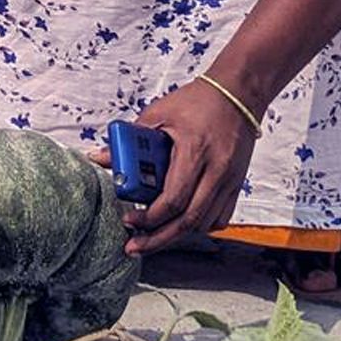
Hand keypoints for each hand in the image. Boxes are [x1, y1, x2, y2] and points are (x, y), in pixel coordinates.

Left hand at [89, 80, 257, 255]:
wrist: (239, 94)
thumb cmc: (197, 101)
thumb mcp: (159, 113)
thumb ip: (130, 140)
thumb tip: (102, 159)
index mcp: (194, 151)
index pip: (173, 200)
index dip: (149, 217)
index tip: (129, 220)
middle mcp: (216, 171)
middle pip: (188, 221)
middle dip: (158, 239)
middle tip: (135, 247)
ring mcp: (230, 180)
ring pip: (204, 223)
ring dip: (178, 233)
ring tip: (154, 234)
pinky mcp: (237, 184)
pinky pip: (219, 218)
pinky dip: (199, 225)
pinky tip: (182, 221)